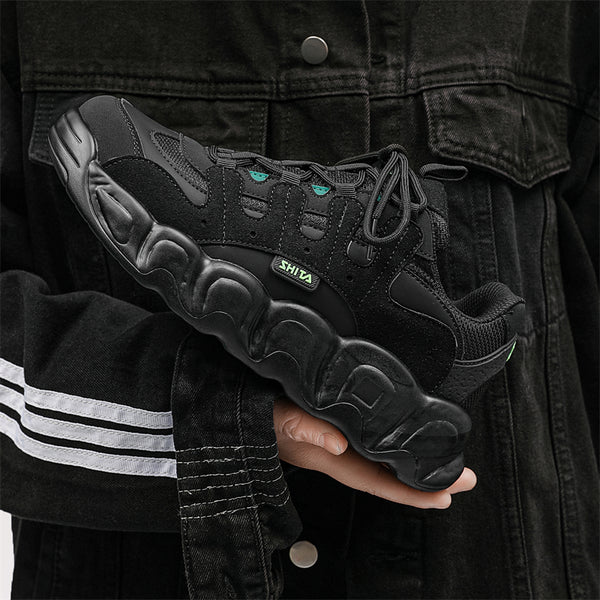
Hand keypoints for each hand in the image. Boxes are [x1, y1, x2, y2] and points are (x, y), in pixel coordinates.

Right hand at [274, 398, 475, 508]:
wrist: (245, 408)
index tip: (446, 494)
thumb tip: (338, 444)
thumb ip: (305, 430)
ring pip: (384, 460)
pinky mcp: (336, 427)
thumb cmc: (261, 416)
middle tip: (467, 479)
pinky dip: (395, 445)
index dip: (412, 490)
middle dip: (427, 481)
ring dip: (415, 463)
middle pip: (389, 474)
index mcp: (329, 458)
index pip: (378, 480)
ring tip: (447, 465)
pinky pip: (373, 443)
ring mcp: (338, 443)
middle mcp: (338, 454)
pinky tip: (406, 439)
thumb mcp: (279, 420)